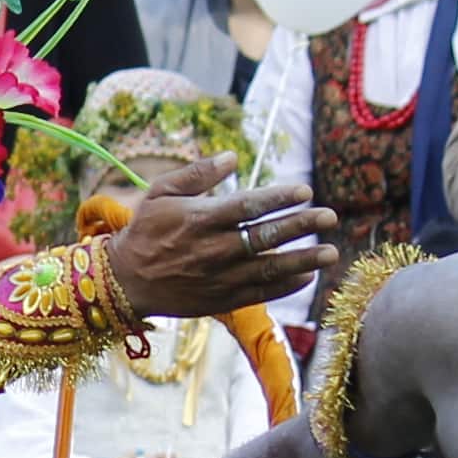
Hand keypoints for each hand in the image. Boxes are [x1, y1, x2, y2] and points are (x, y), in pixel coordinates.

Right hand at [101, 164, 334, 322]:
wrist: (126, 281)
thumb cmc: (145, 231)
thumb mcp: (161, 193)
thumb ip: (197, 174)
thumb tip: (232, 157)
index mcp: (200, 219)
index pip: (248, 207)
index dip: (278, 199)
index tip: (304, 192)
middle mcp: (214, 249)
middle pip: (266, 237)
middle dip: (301, 226)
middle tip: (329, 217)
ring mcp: (220, 278)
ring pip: (270, 268)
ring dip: (303, 260)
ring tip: (330, 252)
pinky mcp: (222, 300)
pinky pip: (261, 293)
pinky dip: (285, 286)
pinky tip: (307, 276)